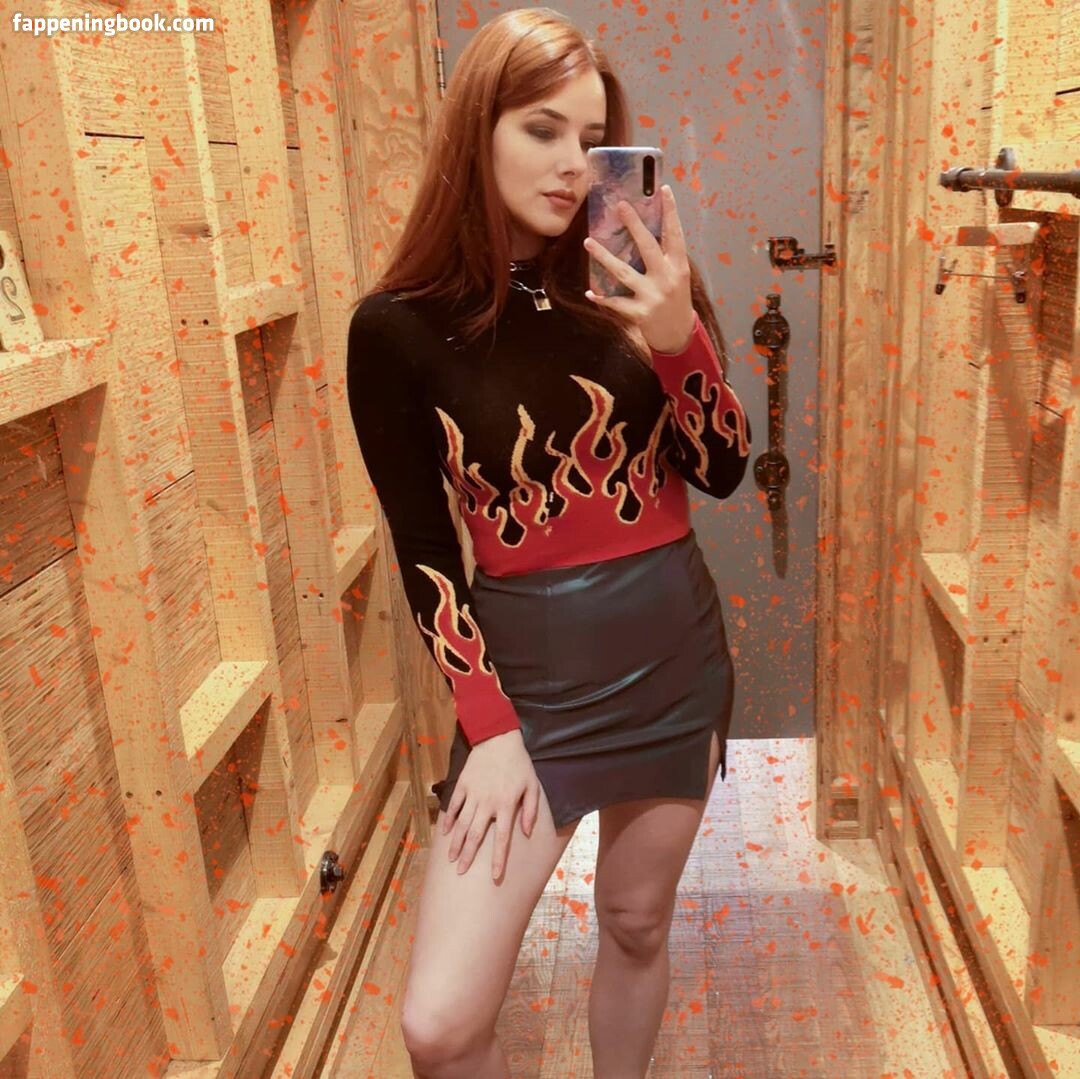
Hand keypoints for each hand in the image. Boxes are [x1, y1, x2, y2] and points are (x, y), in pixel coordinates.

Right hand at [442, 728, 540, 880]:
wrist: (498, 739)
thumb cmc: (519, 764)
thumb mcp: (532, 786)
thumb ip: (531, 810)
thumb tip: (527, 833)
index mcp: (506, 805)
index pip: (502, 838)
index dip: (498, 859)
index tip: (494, 876)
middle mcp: (488, 803)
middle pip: (475, 835)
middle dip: (468, 856)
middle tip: (461, 873)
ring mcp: (473, 794)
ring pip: (461, 823)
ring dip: (455, 843)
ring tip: (451, 859)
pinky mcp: (462, 785)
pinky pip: (454, 806)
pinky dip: (448, 819)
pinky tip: (444, 833)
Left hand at [583, 184, 696, 353]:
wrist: (679, 336)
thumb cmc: (676, 300)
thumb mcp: (677, 276)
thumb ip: (666, 257)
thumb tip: (646, 229)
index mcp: (678, 266)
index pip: (675, 234)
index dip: (671, 212)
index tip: (664, 189)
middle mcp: (667, 278)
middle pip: (648, 247)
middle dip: (634, 225)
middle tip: (620, 205)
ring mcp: (652, 296)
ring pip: (624, 272)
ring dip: (603, 257)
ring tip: (587, 242)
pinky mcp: (640, 313)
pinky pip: (616, 303)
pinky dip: (602, 298)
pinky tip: (590, 292)